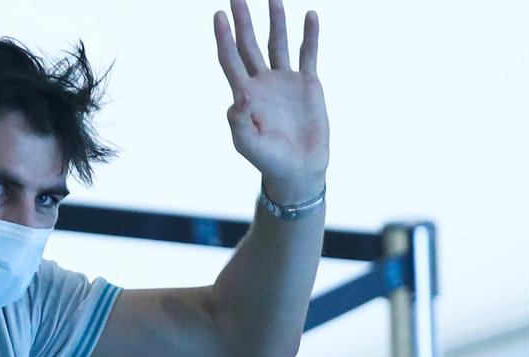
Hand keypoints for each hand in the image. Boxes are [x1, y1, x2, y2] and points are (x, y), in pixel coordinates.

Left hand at [214, 0, 329, 203]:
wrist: (298, 169)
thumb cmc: (269, 160)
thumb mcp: (249, 145)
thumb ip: (240, 123)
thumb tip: (237, 98)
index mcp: (245, 94)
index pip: (231, 59)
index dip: (224, 38)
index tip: (218, 15)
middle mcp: (262, 82)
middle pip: (250, 44)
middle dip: (244, 20)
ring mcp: (284, 81)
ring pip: (278, 44)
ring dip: (276, 21)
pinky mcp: (307, 84)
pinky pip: (308, 54)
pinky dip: (310, 36)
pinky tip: (310, 16)